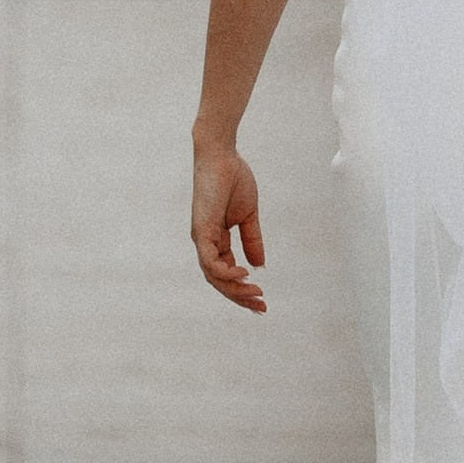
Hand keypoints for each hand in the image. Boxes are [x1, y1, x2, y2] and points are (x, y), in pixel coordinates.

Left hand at [191, 141, 266, 311]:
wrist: (221, 155)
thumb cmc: (233, 179)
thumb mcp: (248, 216)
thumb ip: (252, 240)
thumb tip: (259, 265)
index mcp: (216, 240)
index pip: (226, 273)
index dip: (242, 288)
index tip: (262, 300)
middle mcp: (205, 243)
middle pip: (219, 280)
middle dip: (240, 296)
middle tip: (261, 307)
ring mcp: (202, 238)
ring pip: (213, 276)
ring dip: (234, 288)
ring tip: (255, 294)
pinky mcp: (201, 229)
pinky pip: (210, 260)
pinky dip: (225, 271)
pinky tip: (243, 274)